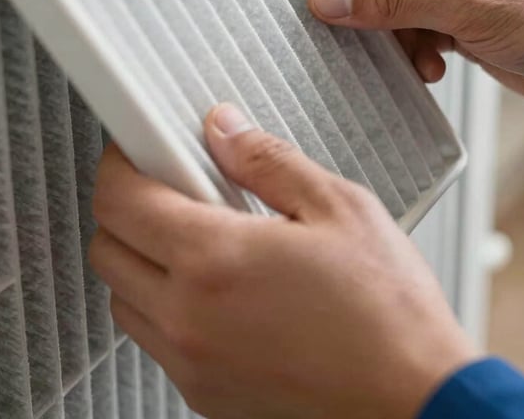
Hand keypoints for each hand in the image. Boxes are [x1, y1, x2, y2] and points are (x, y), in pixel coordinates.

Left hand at [89, 104, 475, 418]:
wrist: (416, 401)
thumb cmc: (388, 314)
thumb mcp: (337, 207)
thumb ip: (267, 160)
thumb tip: (224, 131)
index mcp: (215, 262)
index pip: (121, 200)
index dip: (120, 162)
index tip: (138, 148)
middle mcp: (189, 318)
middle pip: (107, 248)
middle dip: (126, 206)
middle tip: (172, 185)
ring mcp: (193, 363)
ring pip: (124, 297)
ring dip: (142, 257)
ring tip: (200, 236)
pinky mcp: (206, 395)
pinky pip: (156, 339)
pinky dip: (166, 303)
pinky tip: (219, 286)